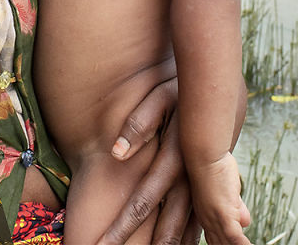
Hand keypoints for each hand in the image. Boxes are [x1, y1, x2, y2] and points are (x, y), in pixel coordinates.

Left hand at [98, 79, 198, 244]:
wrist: (217, 91)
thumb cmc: (180, 92)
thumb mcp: (158, 99)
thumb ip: (139, 124)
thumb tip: (117, 152)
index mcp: (171, 163)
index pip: (142, 203)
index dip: (122, 226)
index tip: (103, 244)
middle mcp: (187, 180)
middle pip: (164, 224)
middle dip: (141, 243)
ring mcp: (200, 184)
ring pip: (186, 227)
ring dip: (170, 244)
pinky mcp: (207, 182)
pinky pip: (198, 217)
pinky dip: (190, 234)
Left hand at [189, 153, 249, 244]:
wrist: (203, 153)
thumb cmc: (215, 166)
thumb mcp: (227, 192)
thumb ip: (235, 207)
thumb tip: (244, 221)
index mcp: (205, 214)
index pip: (214, 239)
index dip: (224, 244)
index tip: (231, 244)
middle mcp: (207, 220)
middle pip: (219, 244)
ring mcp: (214, 218)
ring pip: (228, 244)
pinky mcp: (224, 216)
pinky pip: (236, 239)